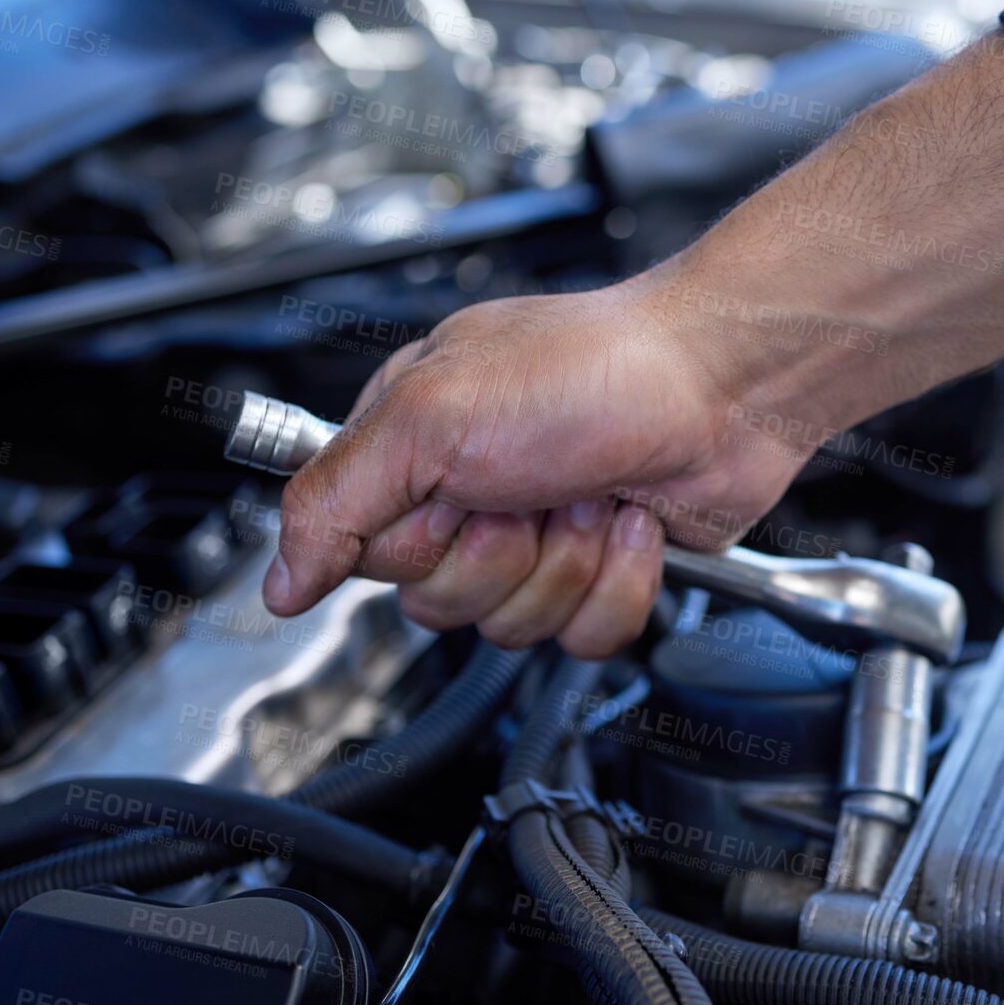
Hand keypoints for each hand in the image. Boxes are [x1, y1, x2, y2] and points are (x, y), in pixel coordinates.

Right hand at [263, 280, 812, 657]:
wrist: (724, 383)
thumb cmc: (592, 367)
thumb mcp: (428, 416)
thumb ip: (332, 499)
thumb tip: (278, 582)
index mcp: (413, 448)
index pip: (368, 557)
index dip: (418, 543)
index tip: (455, 494)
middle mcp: (472, 495)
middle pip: (440, 604)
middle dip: (500, 556)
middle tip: (533, 490)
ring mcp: (542, 537)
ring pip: (514, 627)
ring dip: (566, 563)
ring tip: (591, 494)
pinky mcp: (603, 572)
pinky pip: (583, 638)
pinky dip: (618, 583)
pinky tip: (632, 523)